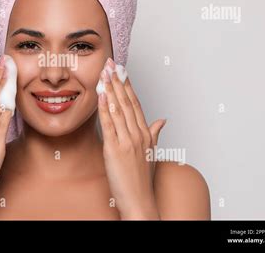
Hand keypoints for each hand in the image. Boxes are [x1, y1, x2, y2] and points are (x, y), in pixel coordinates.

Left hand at [98, 58, 165, 219]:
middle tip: (111, 63)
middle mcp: (138, 134)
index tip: (122, 70)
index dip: (128, 85)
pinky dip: (104, 108)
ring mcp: (127, 141)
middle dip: (118, 80)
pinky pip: (109, 124)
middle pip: (127, 101)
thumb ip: (155, 133)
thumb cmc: (142, 178)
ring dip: (110, 89)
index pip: (135, 103)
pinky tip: (101, 95)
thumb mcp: (151, 152)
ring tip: (104, 72)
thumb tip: (163, 119)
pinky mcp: (115, 149)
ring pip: (118, 109)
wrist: (139, 200)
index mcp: (146, 133)